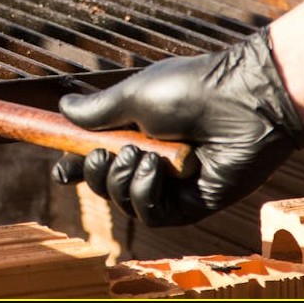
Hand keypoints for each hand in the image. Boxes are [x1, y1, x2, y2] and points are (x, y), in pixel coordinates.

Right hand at [52, 28, 303, 226]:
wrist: (242, 100)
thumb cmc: (191, 89)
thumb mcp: (133, 95)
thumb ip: (97, 111)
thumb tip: (63, 107)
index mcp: (136, 132)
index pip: (97, 157)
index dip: (76, 166)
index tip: (61, 169)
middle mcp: (151, 160)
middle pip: (104, 184)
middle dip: (93, 173)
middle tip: (102, 154)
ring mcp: (171, 185)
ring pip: (123, 202)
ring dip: (119, 180)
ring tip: (141, 154)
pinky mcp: (191, 205)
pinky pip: (151, 214)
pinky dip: (143, 192)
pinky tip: (155, 168)